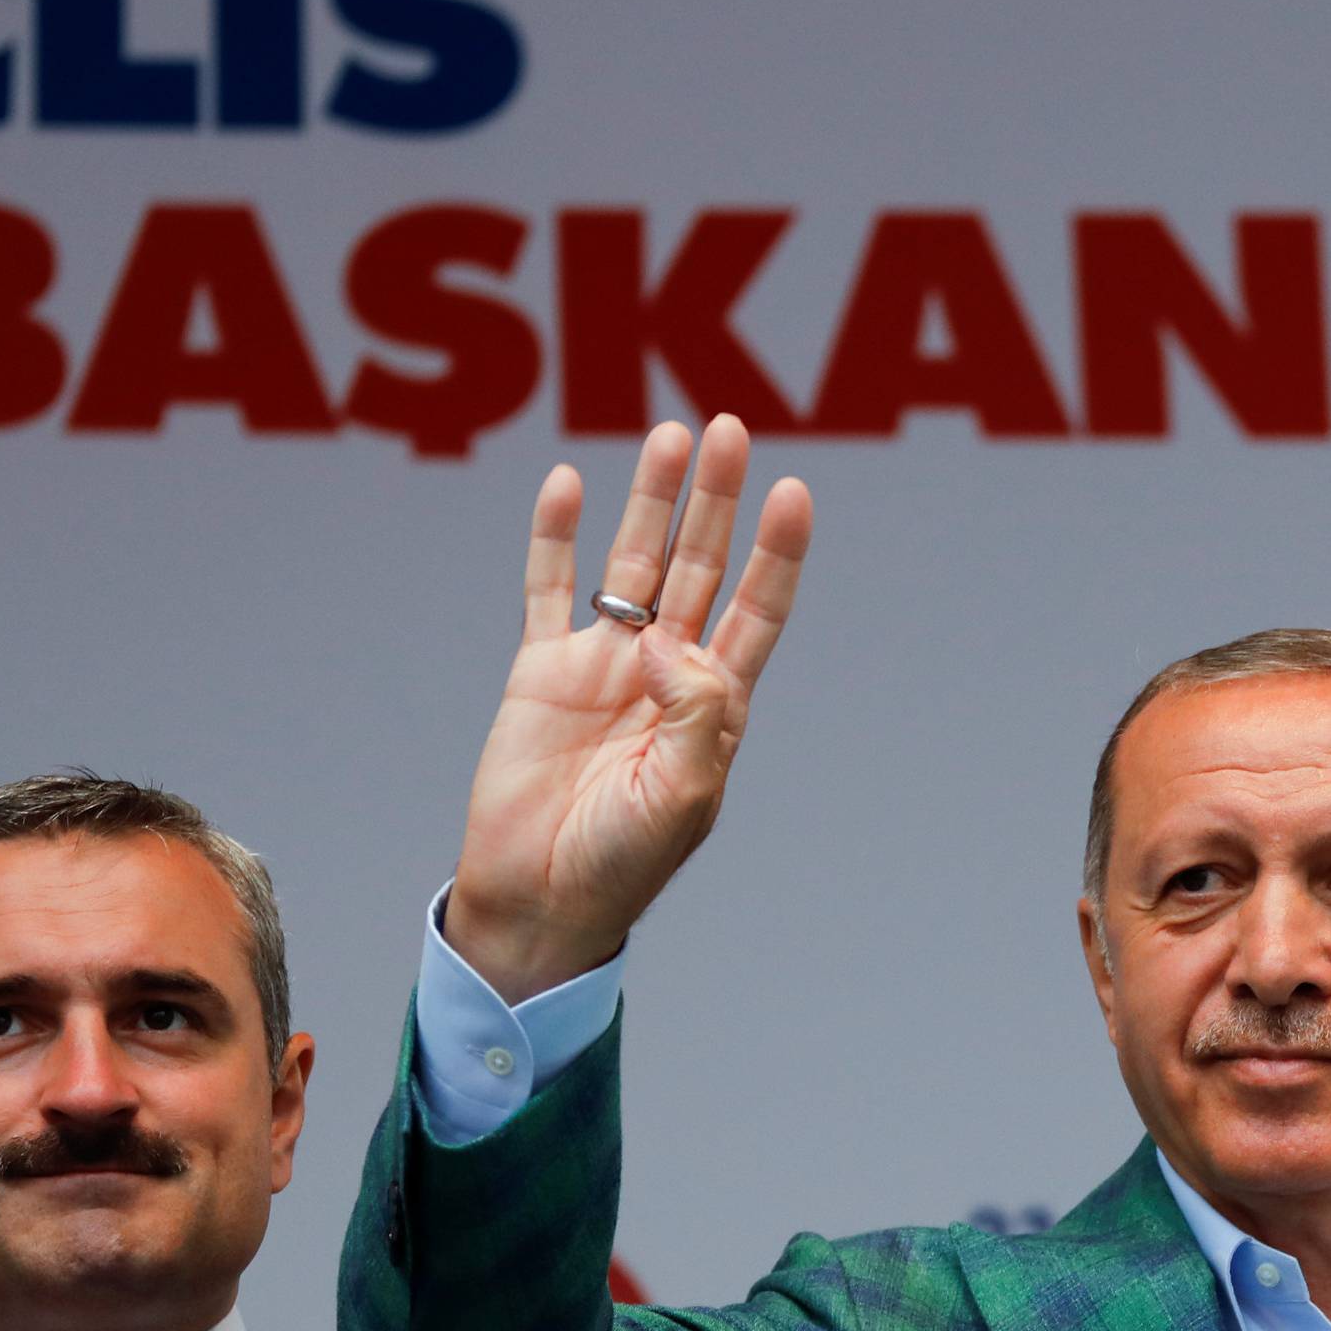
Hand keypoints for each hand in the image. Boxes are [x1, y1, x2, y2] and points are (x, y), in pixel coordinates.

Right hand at [445, 414, 811, 1001]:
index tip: (793, 492)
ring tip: (670, 435)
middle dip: (716, 501)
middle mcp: (664, 675)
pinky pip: (550, 589)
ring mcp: (603, 667)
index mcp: (713, 707)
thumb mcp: (686, 795)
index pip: (755, 609)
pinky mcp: (542, 672)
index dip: (777, 553)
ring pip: (633, 564)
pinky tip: (567, 484)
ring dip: (652, 501)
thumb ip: (696, 711)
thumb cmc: (621, 864)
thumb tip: (668, 638)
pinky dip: (556, 538)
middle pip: (700, 566)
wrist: (537, 900)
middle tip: (729, 430)